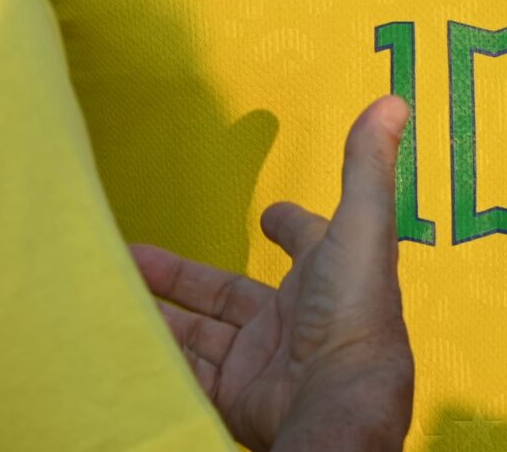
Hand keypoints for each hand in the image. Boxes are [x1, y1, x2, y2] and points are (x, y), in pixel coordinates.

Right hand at [133, 96, 413, 451]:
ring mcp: (260, 362)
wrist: (332, 404)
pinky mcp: (233, 398)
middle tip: (136, 253)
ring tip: (112, 286)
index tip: (268, 214)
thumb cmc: (352, 310)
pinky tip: (122, 332)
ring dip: (160, 310)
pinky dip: (155, 355)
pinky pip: (185, 372)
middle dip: (184, 274)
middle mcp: (293, 322)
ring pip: (200, 332)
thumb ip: (367, 168)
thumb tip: (393, 101)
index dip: (289, 226)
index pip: (305, 245)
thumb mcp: (361, 226)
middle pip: (228, 292)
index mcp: (326, 279)